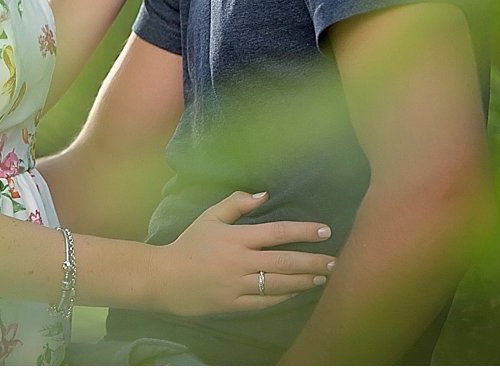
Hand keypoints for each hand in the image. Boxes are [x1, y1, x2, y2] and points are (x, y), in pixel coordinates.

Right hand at [151, 190, 333, 316]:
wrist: (164, 278)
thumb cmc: (188, 244)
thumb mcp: (209, 217)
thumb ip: (236, 204)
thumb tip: (264, 195)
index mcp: (236, 238)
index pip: (278, 232)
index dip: (304, 231)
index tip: (325, 231)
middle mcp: (241, 262)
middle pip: (285, 261)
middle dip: (313, 261)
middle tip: (335, 261)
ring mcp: (238, 286)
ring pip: (280, 284)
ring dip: (304, 281)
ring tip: (323, 277)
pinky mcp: (234, 305)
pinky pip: (265, 302)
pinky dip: (284, 297)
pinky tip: (298, 292)